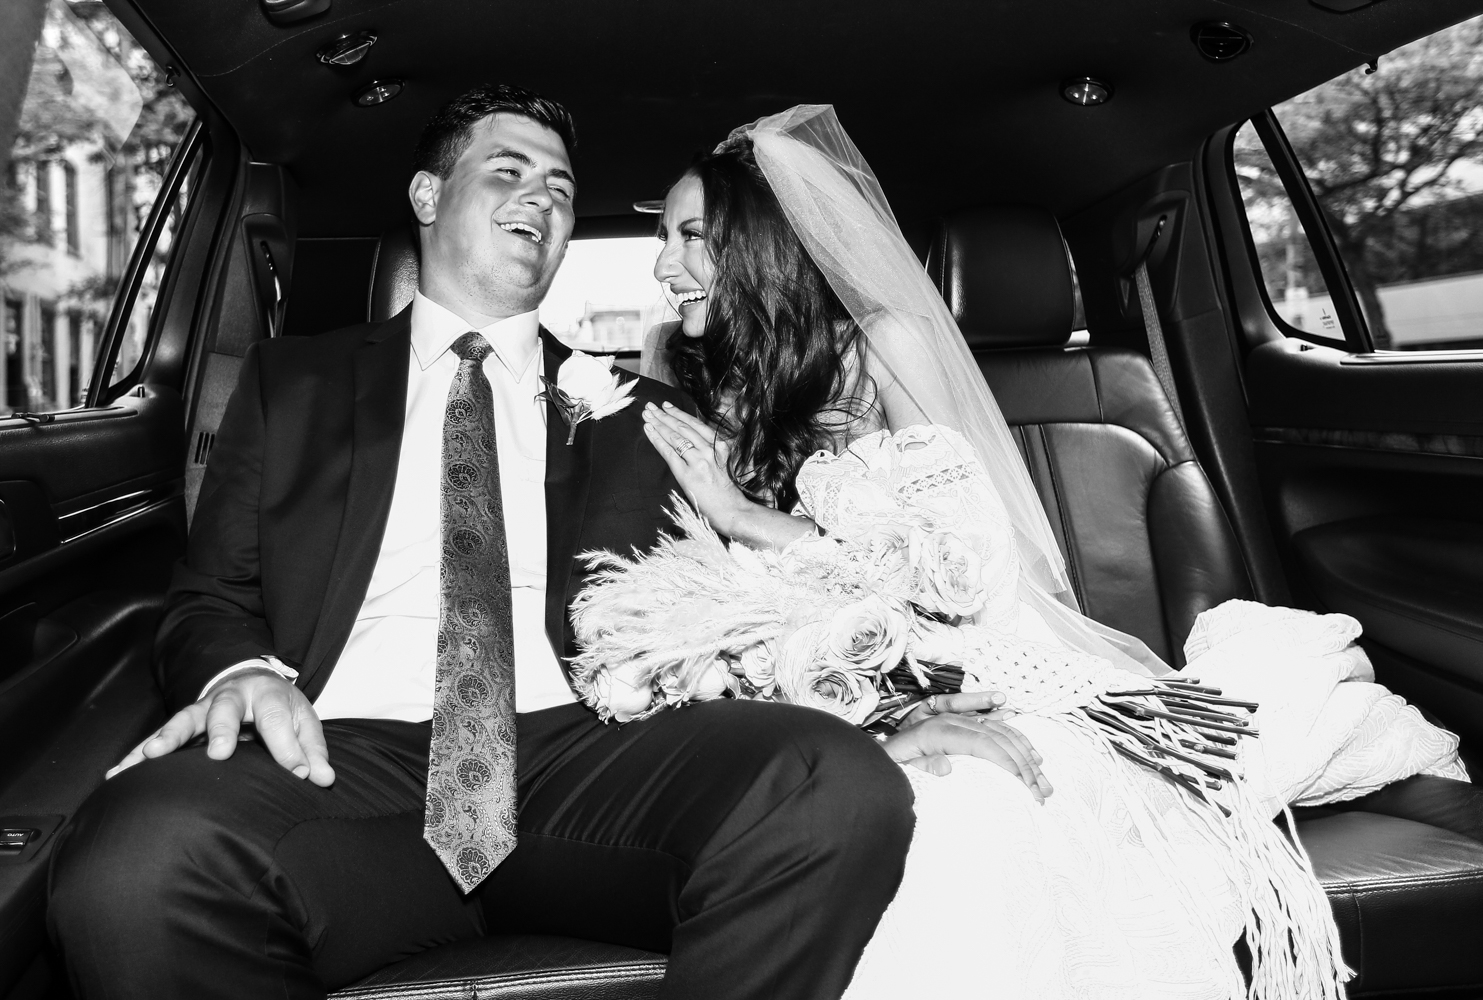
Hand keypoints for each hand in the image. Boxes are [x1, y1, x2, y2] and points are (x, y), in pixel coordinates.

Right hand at [108, 668, 334, 785]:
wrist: (252, 681)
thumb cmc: (279, 707)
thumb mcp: (303, 721)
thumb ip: (312, 750)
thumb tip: (322, 780)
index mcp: (268, 694)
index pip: (277, 720)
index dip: (288, 748)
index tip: (298, 773)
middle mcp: (232, 697)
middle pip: (225, 709)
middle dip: (222, 729)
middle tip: (219, 752)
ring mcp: (203, 709)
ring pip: (184, 719)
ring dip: (168, 737)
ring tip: (150, 756)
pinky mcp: (183, 724)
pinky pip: (158, 738)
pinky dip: (138, 753)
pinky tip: (118, 772)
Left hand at [641, 401, 752, 533]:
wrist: (733, 510)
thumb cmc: (730, 491)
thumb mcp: (726, 463)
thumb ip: (712, 450)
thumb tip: (693, 441)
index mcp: (720, 445)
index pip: (696, 424)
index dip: (679, 413)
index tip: (667, 406)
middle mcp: (710, 449)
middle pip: (682, 427)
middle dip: (664, 415)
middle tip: (651, 407)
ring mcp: (698, 460)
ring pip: (674, 436)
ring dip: (658, 423)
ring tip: (647, 415)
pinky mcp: (687, 474)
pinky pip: (669, 452)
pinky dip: (657, 439)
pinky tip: (649, 431)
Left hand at [883, 691, 1052, 801]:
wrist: (881, 743)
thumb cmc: (891, 758)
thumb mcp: (900, 764)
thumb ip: (922, 765)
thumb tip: (946, 768)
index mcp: (938, 730)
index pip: (982, 744)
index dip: (1006, 762)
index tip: (1025, 785)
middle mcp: (952, 720)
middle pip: (998, 738)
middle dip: (1023, 764)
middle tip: (1042, 791)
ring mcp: (959, 719)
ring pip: (1002, 732)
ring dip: (1026, 754)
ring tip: (1044, 779)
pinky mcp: (963, 722)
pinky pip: (997, 727)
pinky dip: (1017, 740)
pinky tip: (1032, 755)